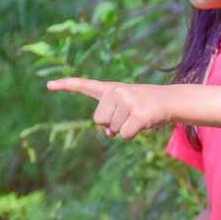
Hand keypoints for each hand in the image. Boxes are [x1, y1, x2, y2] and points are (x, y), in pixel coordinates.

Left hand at [47, 78, 172, 139]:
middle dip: (113, 123)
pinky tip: (144, 123)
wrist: (172, 100)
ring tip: (139, 116)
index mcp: (111, 88)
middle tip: (130, 114)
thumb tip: (109, 134)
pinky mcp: (138, 114)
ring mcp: (127, 101)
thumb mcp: (126, 108)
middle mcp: (116, 91)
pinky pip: (125, 134)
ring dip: (125, 128)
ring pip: (112, 129)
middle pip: (99, 120)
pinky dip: (133, 134)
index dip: (66, 85)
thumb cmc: (146, 106)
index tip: (48, 85)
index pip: (84, 85)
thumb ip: (112, 118)